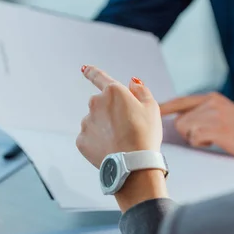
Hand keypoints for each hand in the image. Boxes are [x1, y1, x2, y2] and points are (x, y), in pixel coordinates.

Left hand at [76, 67, 167, 210]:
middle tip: (127, 127)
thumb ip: (141, 91)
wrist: (133, 165)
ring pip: (95, 122)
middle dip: (110, 112)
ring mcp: (86, 122)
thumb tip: (131, 82)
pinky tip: (110, 149)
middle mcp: (95, 103)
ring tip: (120, 141)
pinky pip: (89, 138)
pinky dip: (98, 142)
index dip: (92, 72)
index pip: (99, 77)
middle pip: (101, 104)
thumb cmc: (145, 134)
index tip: (84, 68)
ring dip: (104, 128)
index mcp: (114, 92)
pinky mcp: (81, 140)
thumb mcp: (152, 108)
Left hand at [160, 92, 233, 165]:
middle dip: (189, 133)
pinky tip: (218, 142)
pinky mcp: (219, 129)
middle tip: (209, 137)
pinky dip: (203, 144)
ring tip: (216, 139)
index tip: (152, 110)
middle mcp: (212, 103)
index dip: (165, 108)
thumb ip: (204, 113)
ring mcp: (215, 115)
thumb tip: (181, 121)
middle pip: (180, 121)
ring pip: (186, 130)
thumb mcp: (225, 114)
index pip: (181, 101)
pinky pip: (195, 138)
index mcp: (212, 98)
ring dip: (197, 139)